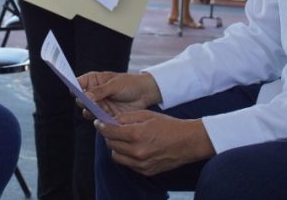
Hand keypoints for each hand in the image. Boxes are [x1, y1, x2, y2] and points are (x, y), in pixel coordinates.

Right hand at [79, 71, 161, 117]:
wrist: (144, 94)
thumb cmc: (129, 84)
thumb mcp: (115, 85)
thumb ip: (100, 91)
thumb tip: (86, 96)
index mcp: (93, 81)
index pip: (78, 83)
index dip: (74, 87)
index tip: (74, 92)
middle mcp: (93, 94)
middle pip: (80, 100)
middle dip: (83, 102)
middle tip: (90, 103)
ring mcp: (99, 105)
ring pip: (87, 111)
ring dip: (91, 112)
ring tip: (100, 110)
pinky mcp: (105, 116)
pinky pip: (97, 120)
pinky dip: (100, 120)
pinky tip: (106, 118)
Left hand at [96, 111, 214, 175]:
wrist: (188, 142)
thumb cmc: (169, 126)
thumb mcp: (147, 115)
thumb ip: (127, 118)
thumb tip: (111, 121)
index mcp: (137, 134)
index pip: (110, 131)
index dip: (101, 126)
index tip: (98, 123)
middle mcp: (137, 151)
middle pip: (111, 144)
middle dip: (108, 135)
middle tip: (110, 129)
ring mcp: (141, 164)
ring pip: (116, 156)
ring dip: (115, 147)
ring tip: (122, 139)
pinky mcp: (145, 171)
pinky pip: (127, 164)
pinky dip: (126, 156)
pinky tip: (132, 147)